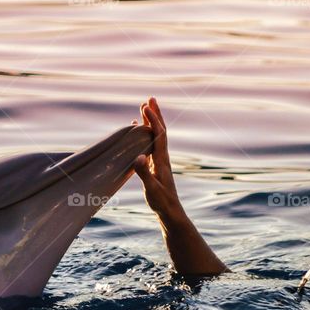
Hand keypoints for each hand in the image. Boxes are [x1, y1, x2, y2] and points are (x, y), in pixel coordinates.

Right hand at [132, 97, 182, 221]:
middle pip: (160, 130)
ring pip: (156, 135)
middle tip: (150, 98)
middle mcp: (162, 157)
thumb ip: (144, 173)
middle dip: (155, 114)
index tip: (145, 106)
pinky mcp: (155, 165)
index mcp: (162, 160)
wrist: (170, 211)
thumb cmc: (161, 201)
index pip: (158, 134)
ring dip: (151, 121)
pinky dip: (145, 134)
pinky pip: (150, 144)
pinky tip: (139, 131)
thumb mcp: (151, 189)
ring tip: (145, 108)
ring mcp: (159, 160)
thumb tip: (139, 156)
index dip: (152, 119)